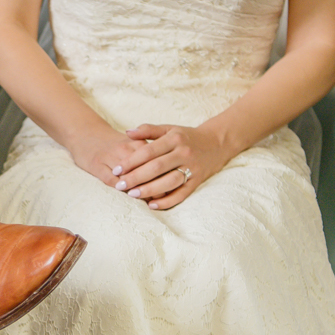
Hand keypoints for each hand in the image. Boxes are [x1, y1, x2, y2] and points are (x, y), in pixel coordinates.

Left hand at [113, 123, 231, 209]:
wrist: (218, 143)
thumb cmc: (187, 137)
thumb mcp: (169, 129)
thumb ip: (148, 130)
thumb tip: (127, 132)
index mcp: (174, 139)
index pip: (148, 151)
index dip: (131, 161)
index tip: (116, 170)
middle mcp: (184, 153)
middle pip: (156, 167)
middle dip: (136, 177)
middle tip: (120, 185)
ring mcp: (192, 168)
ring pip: (169, 182)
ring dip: (149, 190)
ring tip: (132, 195)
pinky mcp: (198, 181)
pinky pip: (182, 194)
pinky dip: (167, 201)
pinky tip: (152, 205)